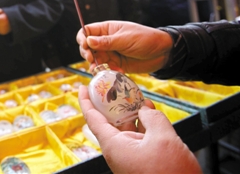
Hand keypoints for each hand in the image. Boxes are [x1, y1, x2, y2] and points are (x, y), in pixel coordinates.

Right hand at [77, 21, 172, 72]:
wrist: (163, 53)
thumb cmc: (145, 39)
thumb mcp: (125, 39)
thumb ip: (106, 42)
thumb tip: (88, 40)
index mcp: (107, 29)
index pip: (87, 31)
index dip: (82, 38)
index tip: (85, 46)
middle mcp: (105, 41)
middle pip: (87, 47)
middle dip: (87, 53)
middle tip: (92, 59)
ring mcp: (110, 53)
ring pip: (94, 60)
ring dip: (94, 65)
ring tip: (99, 69)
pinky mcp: (115, 65)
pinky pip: (105, 69)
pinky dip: (106, 72)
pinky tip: (114, 72)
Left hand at [78, 85, 201, 173]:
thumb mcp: (163, 139)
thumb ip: (153, 118)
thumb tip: (146, 109)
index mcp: (114, 146)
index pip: (93, 119)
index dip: (86, 101)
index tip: (83, 88)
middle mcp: (117, 150)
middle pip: (109, 121)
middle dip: (113, 103)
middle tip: (116, 86)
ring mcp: (129, 156)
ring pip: (126, 128)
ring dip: (131, 112)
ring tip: (138, 96)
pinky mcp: (140, 160)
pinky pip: (137, 137)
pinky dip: (142, 124)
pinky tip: (149, 112)